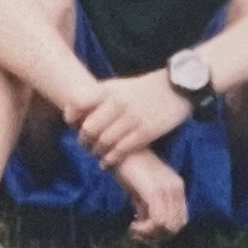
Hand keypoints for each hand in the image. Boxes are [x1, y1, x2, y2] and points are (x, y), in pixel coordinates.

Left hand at [76, 66, 193, 165]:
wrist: (177, 87)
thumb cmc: (143, 89)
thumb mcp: (119, 85)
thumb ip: (98, 96)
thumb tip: (73, 111)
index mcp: (109, 90)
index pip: (78, 103)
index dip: (71, 116)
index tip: (72, 125)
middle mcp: (117, 103)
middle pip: (89, 128)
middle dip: (84, 140)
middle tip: (85, 145)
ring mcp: (131, 119)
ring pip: (104, 142)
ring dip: (97, 152)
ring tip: (97, 154)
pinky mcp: (145, 132)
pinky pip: (121, 150)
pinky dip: (111, 159)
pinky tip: (107, 162)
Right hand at [118, 149, 188, 243]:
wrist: (117, 148)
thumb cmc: (127, 167)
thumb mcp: (140, 189)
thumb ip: (147, 206)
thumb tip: (146, 227)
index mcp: (176, 186)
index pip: (181, 220)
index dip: (163, 232)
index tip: (144, 231)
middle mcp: (176, 188)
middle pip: (176, 227)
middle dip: (157, 237)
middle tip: (138, 234)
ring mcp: (167, 189)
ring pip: (168, 227)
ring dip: (149, 235)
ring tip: (134, 230)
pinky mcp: (154, 192)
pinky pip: (157, 222)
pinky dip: (145, 230)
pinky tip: (132, 225)